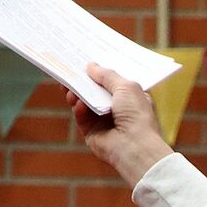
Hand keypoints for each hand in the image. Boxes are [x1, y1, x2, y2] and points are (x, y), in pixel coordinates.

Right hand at [68, 63, 172, 186]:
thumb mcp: (125, 86)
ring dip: (77, 93)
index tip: (86, 59)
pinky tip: (78, 103)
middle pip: (95, 91)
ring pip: (84, 102)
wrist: (134, 146)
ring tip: (69, 86)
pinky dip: (78, 108)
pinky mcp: (92, 132)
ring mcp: (104, 121)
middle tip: (69, 69)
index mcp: (130, 98)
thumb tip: (90, 66)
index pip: (113, 81)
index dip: (100, 71)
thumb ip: (107, 75)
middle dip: (83, 80)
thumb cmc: (137, 115)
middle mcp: (117, 109)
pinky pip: (81, 116)